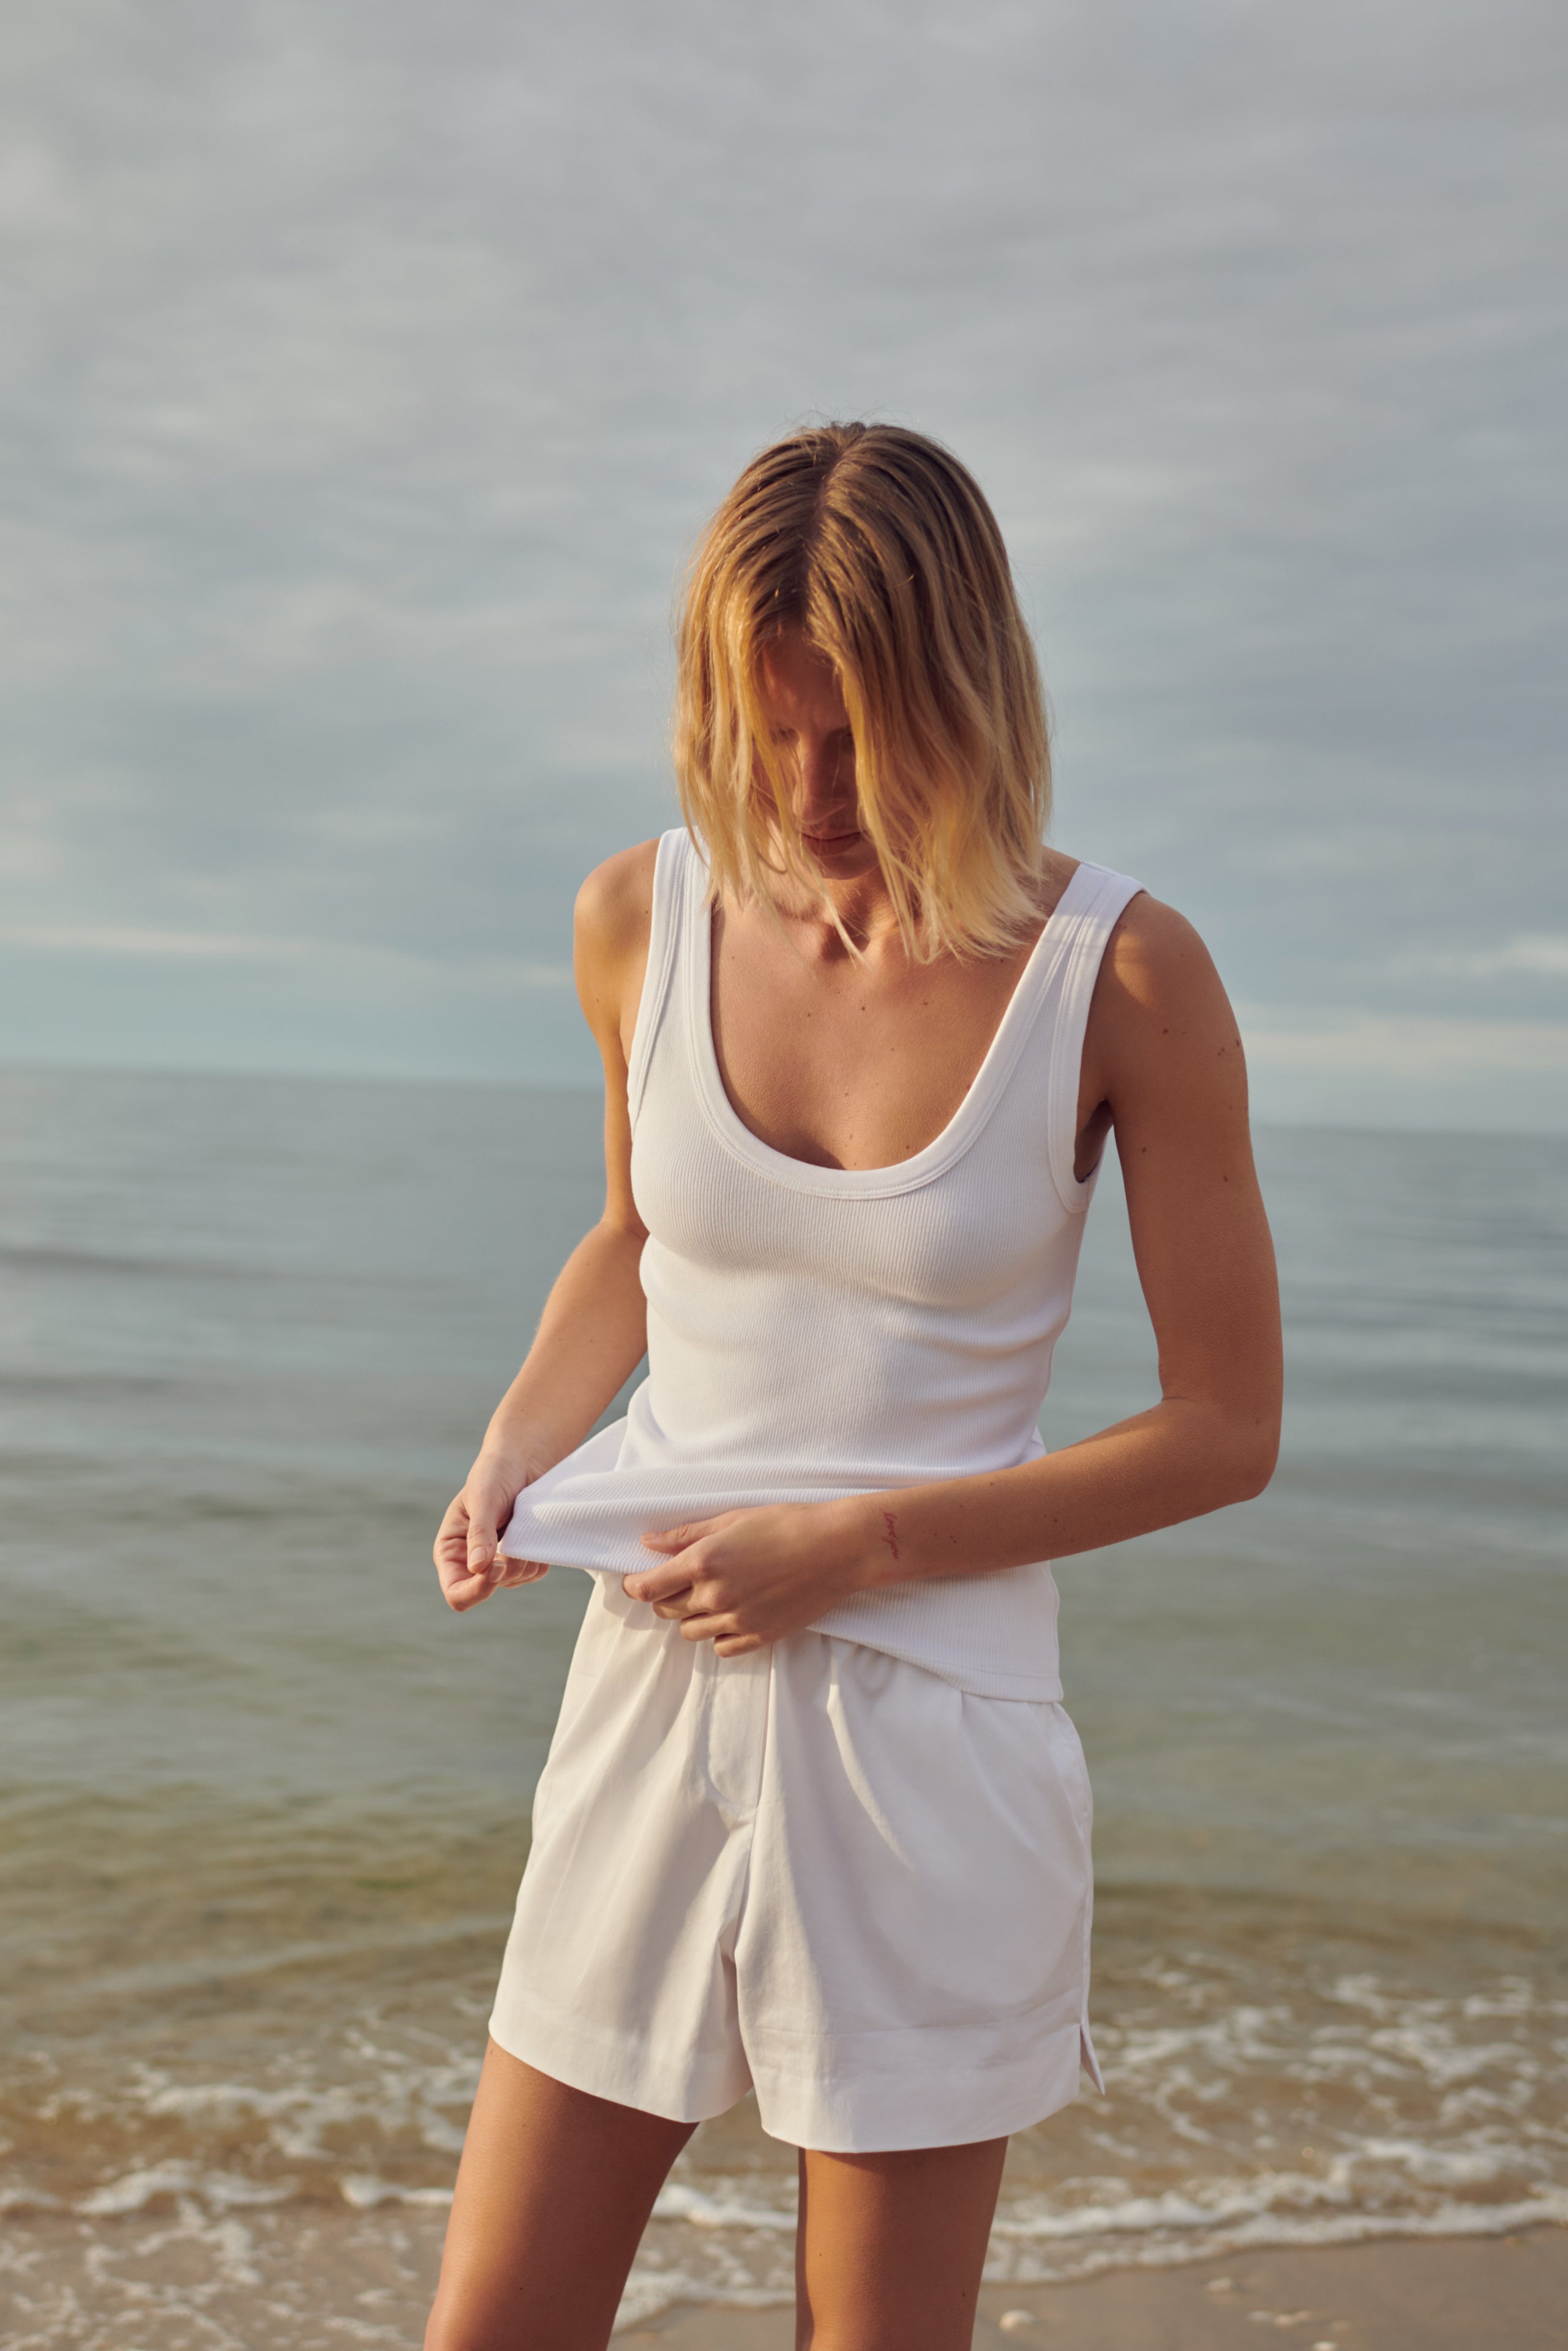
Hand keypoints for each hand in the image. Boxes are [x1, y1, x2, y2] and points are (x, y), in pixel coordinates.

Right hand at [434, 1450, 550, 1612]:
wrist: (521, 1461)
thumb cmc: (493, 1474)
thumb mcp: (483, 1499)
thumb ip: (479, 1533)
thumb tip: (477, 1568)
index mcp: (451, 1551)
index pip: (456, 1593)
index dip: (476, 1589)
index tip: (499, 1566)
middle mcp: (471, 1562)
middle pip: (487, 1591)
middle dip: (506, 1570)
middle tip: (517, 1537)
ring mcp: (497, 1562)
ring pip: (513, 1582)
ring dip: (524, 1560)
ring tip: (522, 1527)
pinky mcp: (520, 1557)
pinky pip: (533, 1573)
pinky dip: (537, 1557)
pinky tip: (532, 1532)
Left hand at [622, 1501, 867, 1655]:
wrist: (837, 1548)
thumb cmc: (786, 1523)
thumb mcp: (732, 1519)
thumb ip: (686, 1535)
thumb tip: (648, 1543)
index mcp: (704, 1562)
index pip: (647, 1588)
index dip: (635, 1586)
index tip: (636, 1581)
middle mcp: (715, 1596)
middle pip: (665, 1610)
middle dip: (665, 1596)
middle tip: (680, 1580)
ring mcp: (738, 1620)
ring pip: (691, 1632)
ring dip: (691, 1616)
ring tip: (711, 1595)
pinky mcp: (760, 1636)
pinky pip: (722, 1648)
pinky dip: (719, 1635)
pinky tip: (731, 1614)